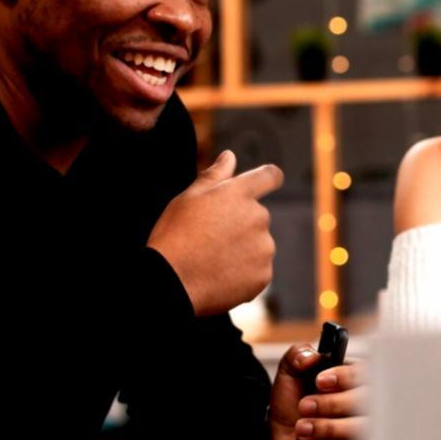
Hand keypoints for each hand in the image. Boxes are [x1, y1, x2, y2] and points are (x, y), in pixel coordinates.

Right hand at [147, 150, 281, 315]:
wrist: (171, 283)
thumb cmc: (175, 236)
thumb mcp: (188, 198)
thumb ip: (214, 175)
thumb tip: (229, 156)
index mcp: (240, 193)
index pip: (269, 176)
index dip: (268, 178)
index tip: (268, 180)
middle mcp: (258, 217)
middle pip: (257, 215)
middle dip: (240, 223)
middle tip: (210, 238)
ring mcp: (263, 247)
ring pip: (258, 244)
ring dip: (243, 249)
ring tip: (212, 260)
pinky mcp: (264, 274)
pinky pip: (257, 270)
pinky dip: (243, 273)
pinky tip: (219, 276)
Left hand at [269, 344, 367, 439]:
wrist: (280, 430)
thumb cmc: (294, 397)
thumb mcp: (290, 371)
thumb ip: (297, 355)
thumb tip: (311, 356)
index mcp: (354, 378)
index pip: (364, 373)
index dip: (345, 377)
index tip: (320, 381)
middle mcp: (363, 404)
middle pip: (366, 403)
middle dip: (333, 404)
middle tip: (304, 405)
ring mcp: (358, 431)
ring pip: (361, 430)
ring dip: (329, 428)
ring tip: (301, 428)